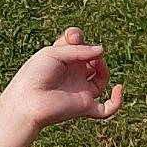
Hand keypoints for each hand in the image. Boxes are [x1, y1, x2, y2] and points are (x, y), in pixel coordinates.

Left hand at [1, 27, 123, 134]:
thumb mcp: (54, 53)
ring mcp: (80, 91)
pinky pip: (107, 109)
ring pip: (101, 80)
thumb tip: (101, 51)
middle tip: (83, 48)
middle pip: (92, 61)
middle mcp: (72, 76)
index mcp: (62, 62)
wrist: (27, 101)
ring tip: (96, 62)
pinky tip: (118, 89)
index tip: (74, 37)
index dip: (79, 38)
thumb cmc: (34, 75)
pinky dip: (117, 101)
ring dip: (104, 69)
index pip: (77, 47)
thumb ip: (79, 50)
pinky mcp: (85, 107)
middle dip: (92, 52)